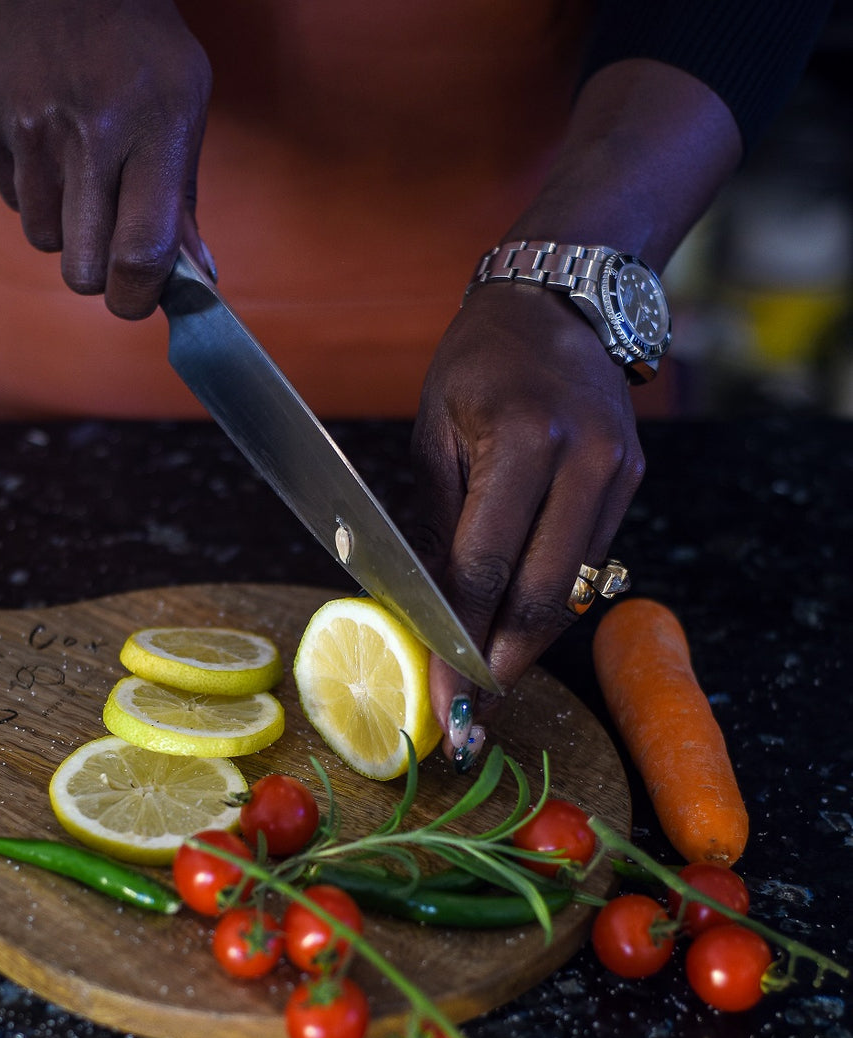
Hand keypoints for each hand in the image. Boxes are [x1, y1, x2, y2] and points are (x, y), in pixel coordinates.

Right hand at [0, 0, 212, 317]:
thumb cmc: (139, 47)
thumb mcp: (184, 106)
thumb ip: (183, 199)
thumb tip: (197, 278)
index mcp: (149, 132)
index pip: (140, 253)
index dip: (138, 296)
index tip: (139, 297)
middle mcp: (85, 132)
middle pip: (80, 268)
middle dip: (98, 272)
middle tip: (110, 244)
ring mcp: (25, 125)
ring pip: (43, 238)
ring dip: (65, 226)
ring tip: (81, 171)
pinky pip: (10, 199)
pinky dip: (32, 188)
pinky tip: (48, 139)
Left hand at [410, 283, 644, 757]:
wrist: (559, 304)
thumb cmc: (477, 366)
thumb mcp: (434, 437)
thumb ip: (437, 529)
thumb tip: (423, 617)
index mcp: (520, 441)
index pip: (483, 568)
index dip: (459, 642)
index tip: (444, 700)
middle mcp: (582, 460)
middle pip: (544, 596)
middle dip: (501, 664)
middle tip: (471, 715)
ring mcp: (617, 473)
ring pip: (573, 592)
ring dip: (528, 644)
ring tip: (486, 682)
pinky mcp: (632, 481)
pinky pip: (590, 565)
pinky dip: (552, 603)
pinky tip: (518, 627)